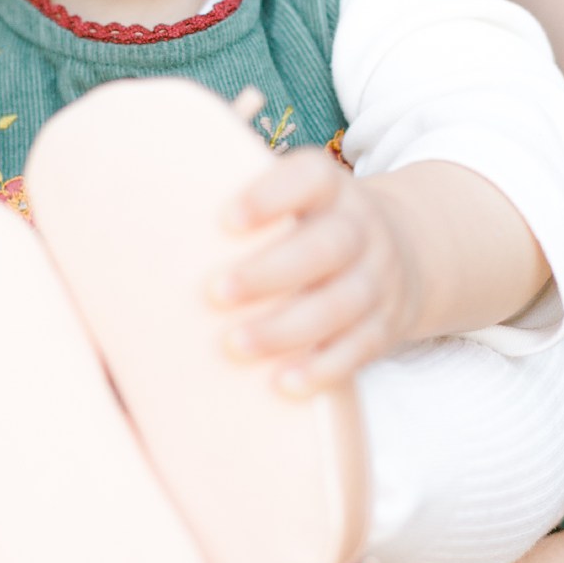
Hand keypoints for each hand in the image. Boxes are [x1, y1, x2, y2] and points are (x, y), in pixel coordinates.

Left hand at [213, 152, 419, 391]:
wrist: (410, 251)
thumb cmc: (318, 227)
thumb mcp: (303, 200)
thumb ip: (251, 208)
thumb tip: (154, 224)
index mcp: (332, 191)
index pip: (312, 179)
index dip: (271, 196)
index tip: (226, 219)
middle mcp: (360, 231)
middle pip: (325, 248)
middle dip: (269, 273)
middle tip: (216, 293)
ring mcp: (377, 280)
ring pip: (340, 304)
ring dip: (286, 328)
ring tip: (236, 345)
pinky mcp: (384, 326)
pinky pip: (358, 349)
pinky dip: (322, 368)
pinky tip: (283, 383)